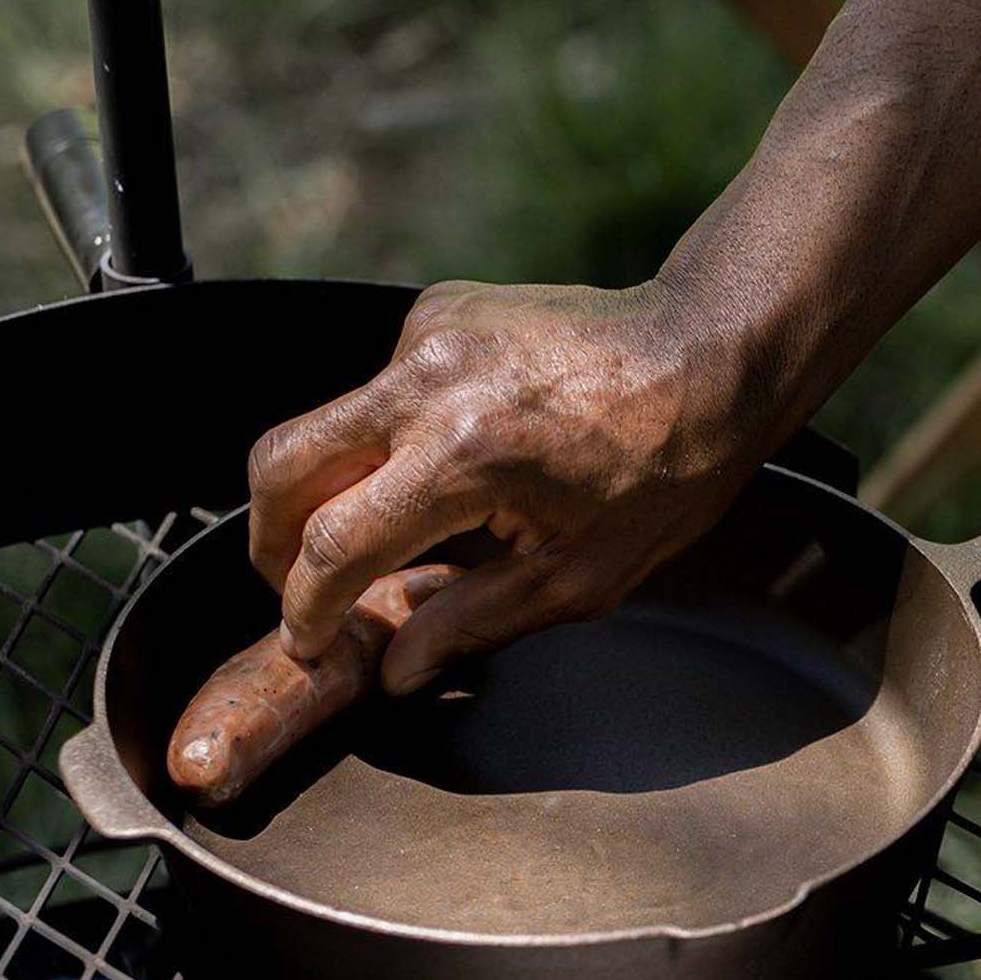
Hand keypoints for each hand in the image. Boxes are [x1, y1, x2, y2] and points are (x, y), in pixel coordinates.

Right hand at [247, 278, 780, 692]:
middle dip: (269, 540)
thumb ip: (474, 623)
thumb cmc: (668, 469)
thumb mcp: (581, 576)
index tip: (307, 641)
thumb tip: (396, 670)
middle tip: (296, 590)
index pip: (332, 544)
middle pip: (280, 464)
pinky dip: (382, 437)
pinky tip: (440, 465)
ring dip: (326, 487)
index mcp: (464, 456)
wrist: (710, 353)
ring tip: (378, 537)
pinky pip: (375, 387)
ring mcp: (426, 334)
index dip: (304, 608)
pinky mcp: (437, 309)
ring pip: (320, 421)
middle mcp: (428, 382)